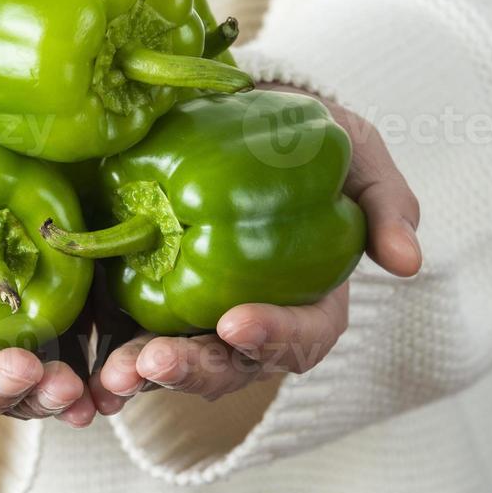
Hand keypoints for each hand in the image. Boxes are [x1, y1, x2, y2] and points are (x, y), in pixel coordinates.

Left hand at [88, 86, 421, 414]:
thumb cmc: (304, 140)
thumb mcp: (357, 155)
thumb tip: (409, 262)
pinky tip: (81, 370)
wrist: (230, 116)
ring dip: (142, 376)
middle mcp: (247, 325)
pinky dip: (103, 360)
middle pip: (227, 366)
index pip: (300, 337)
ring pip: (170, 366)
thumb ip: (385, 202)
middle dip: (192, 369)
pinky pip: (120, 341)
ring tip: (114, 373)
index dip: (272, 337)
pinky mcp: (139, 303)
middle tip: (155, 359)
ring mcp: (191, 321)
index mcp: (307, 303)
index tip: (238, 322)